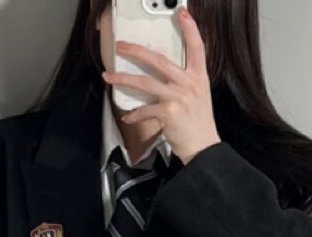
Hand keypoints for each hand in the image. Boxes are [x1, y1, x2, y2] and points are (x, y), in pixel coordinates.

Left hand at [101, 6, 220, 164]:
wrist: (202, 147)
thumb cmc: (198, 122)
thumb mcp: (199, 95)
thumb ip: (185, 80)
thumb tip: (163, 70)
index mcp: (199, 76)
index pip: (197, 47)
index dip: (190, 29)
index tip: (182, 13)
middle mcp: (189, 83)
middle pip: (159, 60)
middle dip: (137, 51)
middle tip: (121, 46)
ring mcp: (178, 97)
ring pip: (145, 82)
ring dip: (124, 79)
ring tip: (109, 76)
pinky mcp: (168, 113)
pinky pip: (144, 110)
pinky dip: (134, 114)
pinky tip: (127, 117)